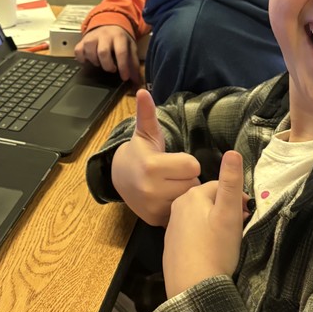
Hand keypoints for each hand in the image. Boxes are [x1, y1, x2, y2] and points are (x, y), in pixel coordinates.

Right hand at [75, 25, 140, 84]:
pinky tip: (88, 61)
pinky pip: (78, 50)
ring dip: (94, 61)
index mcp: (119, 36)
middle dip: (107, 65)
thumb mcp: (130, 47)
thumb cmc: (120, 38)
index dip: (123, 67)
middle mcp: (105, 35)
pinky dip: (81, 58)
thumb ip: (134, 63)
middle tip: (111, 69)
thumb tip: (136, 80)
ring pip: (89, 50)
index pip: (121, 53)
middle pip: (103, 52)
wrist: (109, 23)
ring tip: (99, 63)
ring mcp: (92, 37)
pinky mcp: (83, 39)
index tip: (124, 77)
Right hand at [111, 89, 200, 225]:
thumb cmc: (140, 152)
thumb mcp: (145, 133)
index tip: (175, 161)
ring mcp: (153, 208)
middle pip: (193, 184)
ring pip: (188, 199)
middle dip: (187, 178)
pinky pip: (181, 212)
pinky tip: (168, 198)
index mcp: (152, 166)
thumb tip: (143, 91)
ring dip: (184, 193)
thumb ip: (147, 114)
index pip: (193, 166)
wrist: (119, 177)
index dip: (187, 162)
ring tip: (171, 186)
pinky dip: (178, 207)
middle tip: (173, 175)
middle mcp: (151, 190)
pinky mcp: (155, 220)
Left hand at [162, 150, 246, 297]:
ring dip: (215, 223)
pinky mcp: (171, 244)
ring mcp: (172, 226)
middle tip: (239, 229)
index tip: (247, 216)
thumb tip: (233, 152)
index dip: (237, 199)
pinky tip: (210, 251)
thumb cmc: (215, 249)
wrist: (192, 287)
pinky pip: (192, 233)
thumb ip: (231, 182)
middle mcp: (178, 206)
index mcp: (192, 195)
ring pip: (200, 217)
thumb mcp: (228, 214)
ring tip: (226, 241)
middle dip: (226, 210)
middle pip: (209, 201)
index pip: (221, 187)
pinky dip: (203, 237)